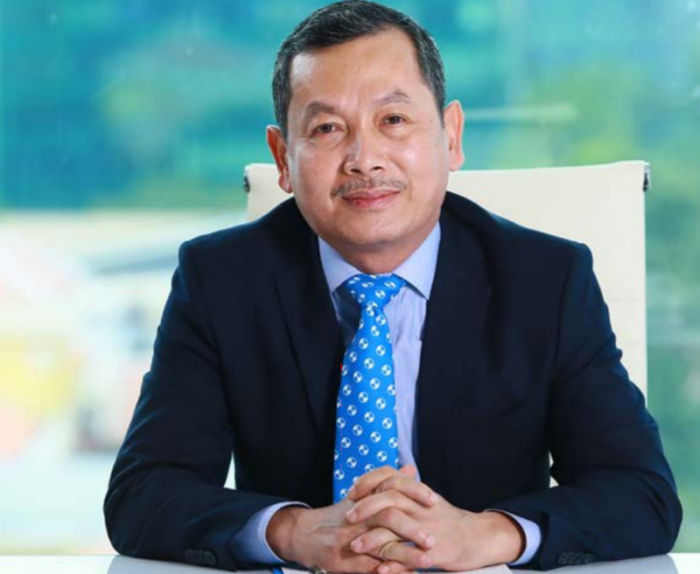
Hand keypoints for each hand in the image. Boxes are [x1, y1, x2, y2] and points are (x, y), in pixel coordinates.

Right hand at [266, 471, 434, 573]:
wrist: (304, 534)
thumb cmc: (339, 516)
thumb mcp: (361, 496)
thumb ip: (387, 483)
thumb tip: (411, 469)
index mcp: (363, 498)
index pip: (391, 489)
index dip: (414, 493)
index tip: (434, 501)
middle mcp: (356, 517)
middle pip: (387, 516)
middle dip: (412, 529)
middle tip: (433, 539)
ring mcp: (348, 539)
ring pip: (381, 546)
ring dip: (406, 556)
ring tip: (427, 562)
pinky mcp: (341, 561)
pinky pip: (367, 568)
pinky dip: (387, 572)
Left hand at [346, 467, 523, 572]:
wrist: (477, 537)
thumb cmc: (446, 519)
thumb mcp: (426, 499)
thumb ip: (404, 490)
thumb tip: (379, 483)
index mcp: (417, 492)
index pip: (389, 475)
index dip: (368, 481)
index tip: (352, 492)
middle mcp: (422, 506)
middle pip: (389, 497)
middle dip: (365, 506)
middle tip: (347, 516)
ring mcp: (429, 527)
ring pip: (396, 527)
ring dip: (373, 538)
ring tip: (355, 546)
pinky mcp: (436, 550)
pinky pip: (411, 556)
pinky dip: (394, 563)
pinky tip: (379, 568)